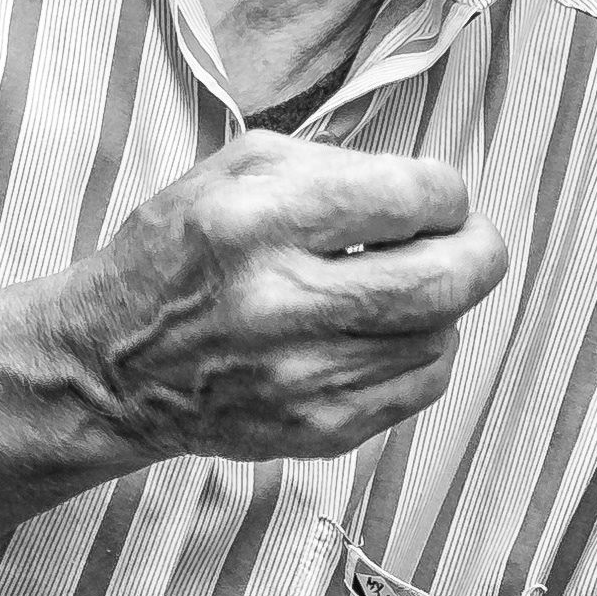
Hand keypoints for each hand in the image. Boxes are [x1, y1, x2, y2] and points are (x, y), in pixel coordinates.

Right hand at [47, 133, 511, 461]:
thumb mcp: (238, 170)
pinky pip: (421, 387)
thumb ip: (339, 167)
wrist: (114, 365)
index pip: (410, 199)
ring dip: (442, 305)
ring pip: (441, 336)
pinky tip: (385, 333)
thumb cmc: (183, 252)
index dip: (448, 193)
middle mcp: (277, 304)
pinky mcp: (317, 429)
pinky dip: (422, 352)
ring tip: (404, 288)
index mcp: (255, 221)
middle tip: (473, 242)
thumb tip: (435, 194)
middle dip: (481, 252)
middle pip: (446, 281)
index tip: (441, 197)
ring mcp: (300, 377)